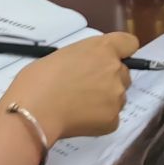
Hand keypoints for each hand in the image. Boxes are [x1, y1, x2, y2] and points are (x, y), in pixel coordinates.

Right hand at [1, 32, 137, 143]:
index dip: (122, 51)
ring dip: (105, 100)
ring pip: (118, 97)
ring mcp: (117, 95)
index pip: (129, 43)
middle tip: (86, 88)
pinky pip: (111, 119)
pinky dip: (99, 121)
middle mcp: (115, 69)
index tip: (112, 59)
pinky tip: (79, 120)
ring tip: (79, 107)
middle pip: (123, 73)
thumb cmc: (38, 80)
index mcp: (103, 48)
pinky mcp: (113, 119)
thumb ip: (82, 59)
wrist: (34, 111)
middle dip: (109, 79)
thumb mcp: (61, 55)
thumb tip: (83, 69)